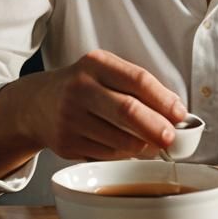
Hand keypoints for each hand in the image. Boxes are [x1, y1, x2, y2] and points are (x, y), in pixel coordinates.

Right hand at [0, 49, 187, 176]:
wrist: (37, 104)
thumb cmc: (83, 87)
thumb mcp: (104, 72)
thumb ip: (136, 86)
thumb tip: (174, 112)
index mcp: (96, 64)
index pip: (137, 80)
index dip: (163, 99)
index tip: (180, 114)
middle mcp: (80, 88)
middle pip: (127, 111)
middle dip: (156, 127)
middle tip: (172, 138)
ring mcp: (71, 118)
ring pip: (118, 138)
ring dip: (143, 146)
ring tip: (156, 145)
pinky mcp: (66, 144)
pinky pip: (105, 154)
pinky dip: (124, 155)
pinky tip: (131, 150)